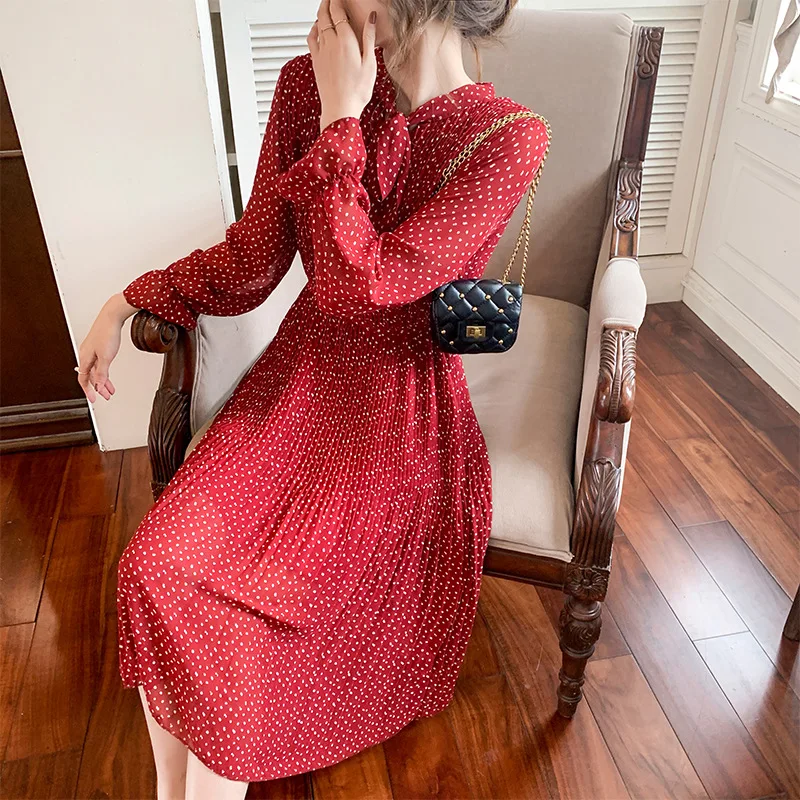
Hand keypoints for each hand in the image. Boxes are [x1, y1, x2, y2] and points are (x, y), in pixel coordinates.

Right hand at [75, 293, 135, 402]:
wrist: (112, 316)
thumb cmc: (107, 333)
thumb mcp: (106, 357)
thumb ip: (102, 372)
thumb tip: (99, 386)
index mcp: (84, 358)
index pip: (83, 379)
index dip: (88, 391)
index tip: (94, 400)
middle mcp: (86, 354)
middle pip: (91, 376)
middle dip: (98, 387)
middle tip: (106, 396)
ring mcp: (93, 350)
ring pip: (96, 370)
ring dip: (103, 381)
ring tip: (111, 390)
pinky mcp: (99, 347)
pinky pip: (100, 364)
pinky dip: (105, 372)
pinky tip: (109, 375)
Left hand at [309, 0, 376, 130]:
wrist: (340, 108)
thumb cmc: (357, 91)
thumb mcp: (370, 63)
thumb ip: (369, 38)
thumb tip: (371, 18)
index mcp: (346, 40)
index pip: (338, 11)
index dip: (337, 1)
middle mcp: (330, 43)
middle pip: (325, 14)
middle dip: (327, 3)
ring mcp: (321, 51)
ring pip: (318, 24)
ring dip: (321, 14)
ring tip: (326, 9)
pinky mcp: (315, 61)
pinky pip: (311, 38)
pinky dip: (314, 29)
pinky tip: (317, 29)